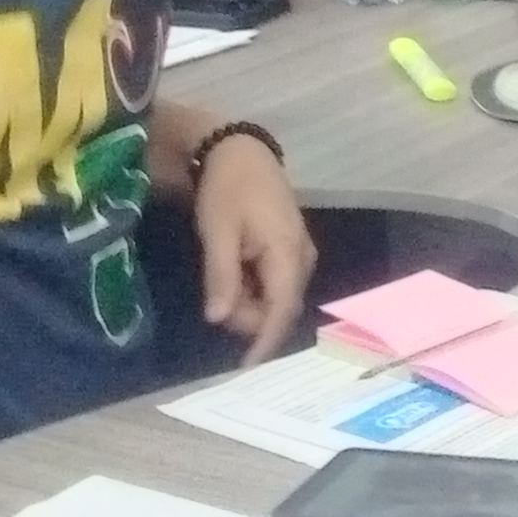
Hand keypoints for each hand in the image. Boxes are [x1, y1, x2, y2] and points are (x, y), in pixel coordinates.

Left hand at [195, 131, 315, 357]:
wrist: (239, 149)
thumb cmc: (227, 187)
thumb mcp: (218, 231)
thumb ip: (222, 277)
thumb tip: (219, 319)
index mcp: (289, 254)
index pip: (281, 310)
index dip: (264, 341)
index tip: (246, 368)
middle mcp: (302, 258)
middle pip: (280, 307)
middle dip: (249, 318)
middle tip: (215, 302)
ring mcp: (299, 253)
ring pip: (277, 296)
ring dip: (249, 302)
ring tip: (220, 282)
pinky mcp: (289, 248)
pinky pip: (275, 282)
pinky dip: (253, 288)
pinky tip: (232, 275)